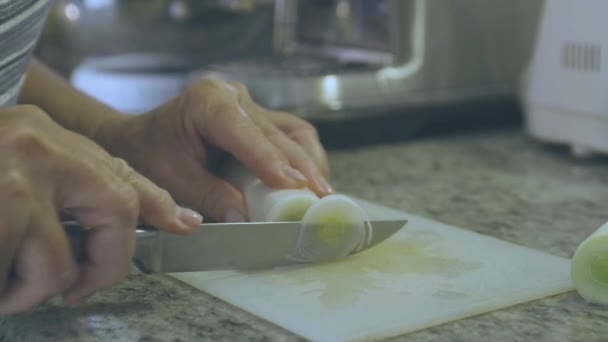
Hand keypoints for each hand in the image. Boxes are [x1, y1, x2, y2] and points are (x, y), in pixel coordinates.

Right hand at [0, 105, 201, 313]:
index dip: (157, 202)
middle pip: (116, 206)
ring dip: (36, 288)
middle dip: (109, 260)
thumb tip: (144, 216)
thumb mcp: (20, 167)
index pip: (118, 170)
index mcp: (43, 139)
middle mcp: (35, 148)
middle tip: (83, 286)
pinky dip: (7, 292)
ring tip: (10, 285)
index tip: (185, 224)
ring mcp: (12, 179)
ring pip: (59, 260)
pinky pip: (18, 278)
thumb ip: (68, 188)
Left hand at [97, 79, 331, 221]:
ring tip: (322, 194)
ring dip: (309, 163)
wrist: (140, 141)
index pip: (245, 131)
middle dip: (300, 167)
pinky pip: (291, 136)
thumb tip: (246, 220)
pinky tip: (311, 182)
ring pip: (293, 132)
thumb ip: (211, 198)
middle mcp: (233, 96)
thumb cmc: (151, 156)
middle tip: (319, 199)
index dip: (269, 159)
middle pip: (276, 133)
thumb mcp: (174, 181)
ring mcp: (249, 105)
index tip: (292, 185)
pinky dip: (303, 159)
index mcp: (207, 102)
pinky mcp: (260, 118)